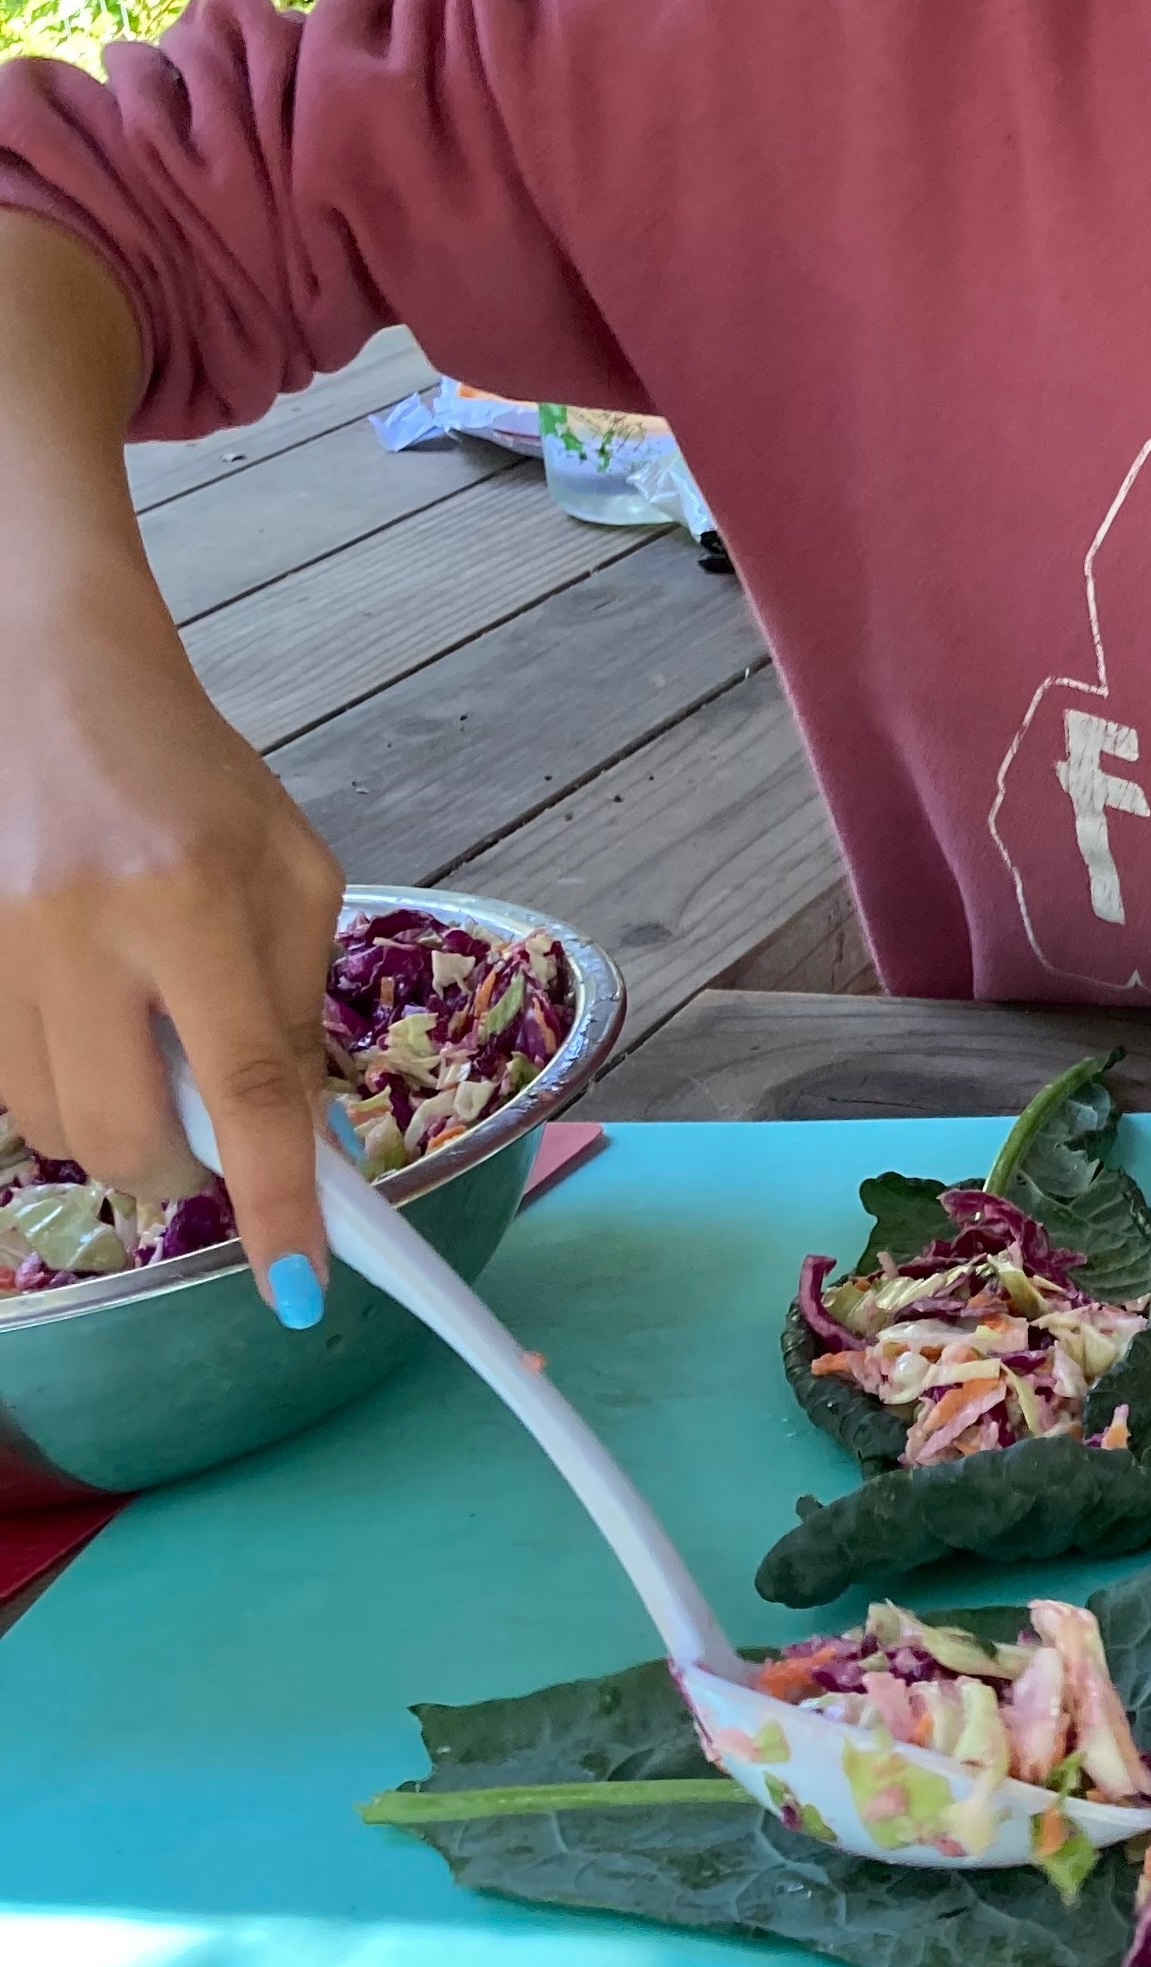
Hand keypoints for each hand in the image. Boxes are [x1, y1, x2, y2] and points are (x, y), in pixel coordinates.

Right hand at [0, 614, 342, 1316]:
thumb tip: (304, 1136)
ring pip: (51, 1125)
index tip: (300, 1282)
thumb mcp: (289, 873)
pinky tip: (93, 1026)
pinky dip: (60, 1087)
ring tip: (150, 1052)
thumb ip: (295, 1003)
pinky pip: (4, 1086)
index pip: (241, 1087)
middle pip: (122, 1135)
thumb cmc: (190, 777)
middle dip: (182, 1174)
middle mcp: (75, 933)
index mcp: (187, 900)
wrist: (45, 684)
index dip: (274, 1199)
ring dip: (116, 1128)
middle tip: (219, 1146)